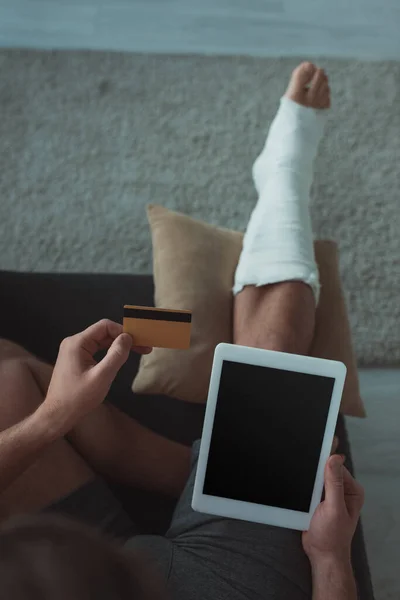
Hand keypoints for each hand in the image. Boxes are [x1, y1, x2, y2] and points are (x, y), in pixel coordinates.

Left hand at [39, 319, 151, 433]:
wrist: (58, 415)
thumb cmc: (79, 397)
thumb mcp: (102, 376)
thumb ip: (116, 355)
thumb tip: (127, 337)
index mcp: (77, 343)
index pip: (105, 326)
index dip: (123, 331)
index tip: (139, 341)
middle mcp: (74, 342)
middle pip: (103, 333)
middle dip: (123, 339)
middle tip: (144, 348)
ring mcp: (73, 351)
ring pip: (100, 342)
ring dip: (118, 346)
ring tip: (137, 352)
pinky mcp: (75, 360)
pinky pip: (96, 350)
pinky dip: (109, 353)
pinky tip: (120, 359)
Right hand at [302, 455, 364, 563]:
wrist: (321, 554)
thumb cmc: (331, 536)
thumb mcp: (333, 508)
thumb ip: (334, 483)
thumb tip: (334, 457)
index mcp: (352, 490)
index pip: (337, 467)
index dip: (325, 461)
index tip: (311, 454)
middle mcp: (343, 490)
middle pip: (327, 470)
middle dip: (315, 470)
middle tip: (303, 472)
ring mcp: (330, 495)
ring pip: (317, 477)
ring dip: (308, 478)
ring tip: (300, 482)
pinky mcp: (318, 500)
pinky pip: (310, 486)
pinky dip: (304, 485)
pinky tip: (297, 486)